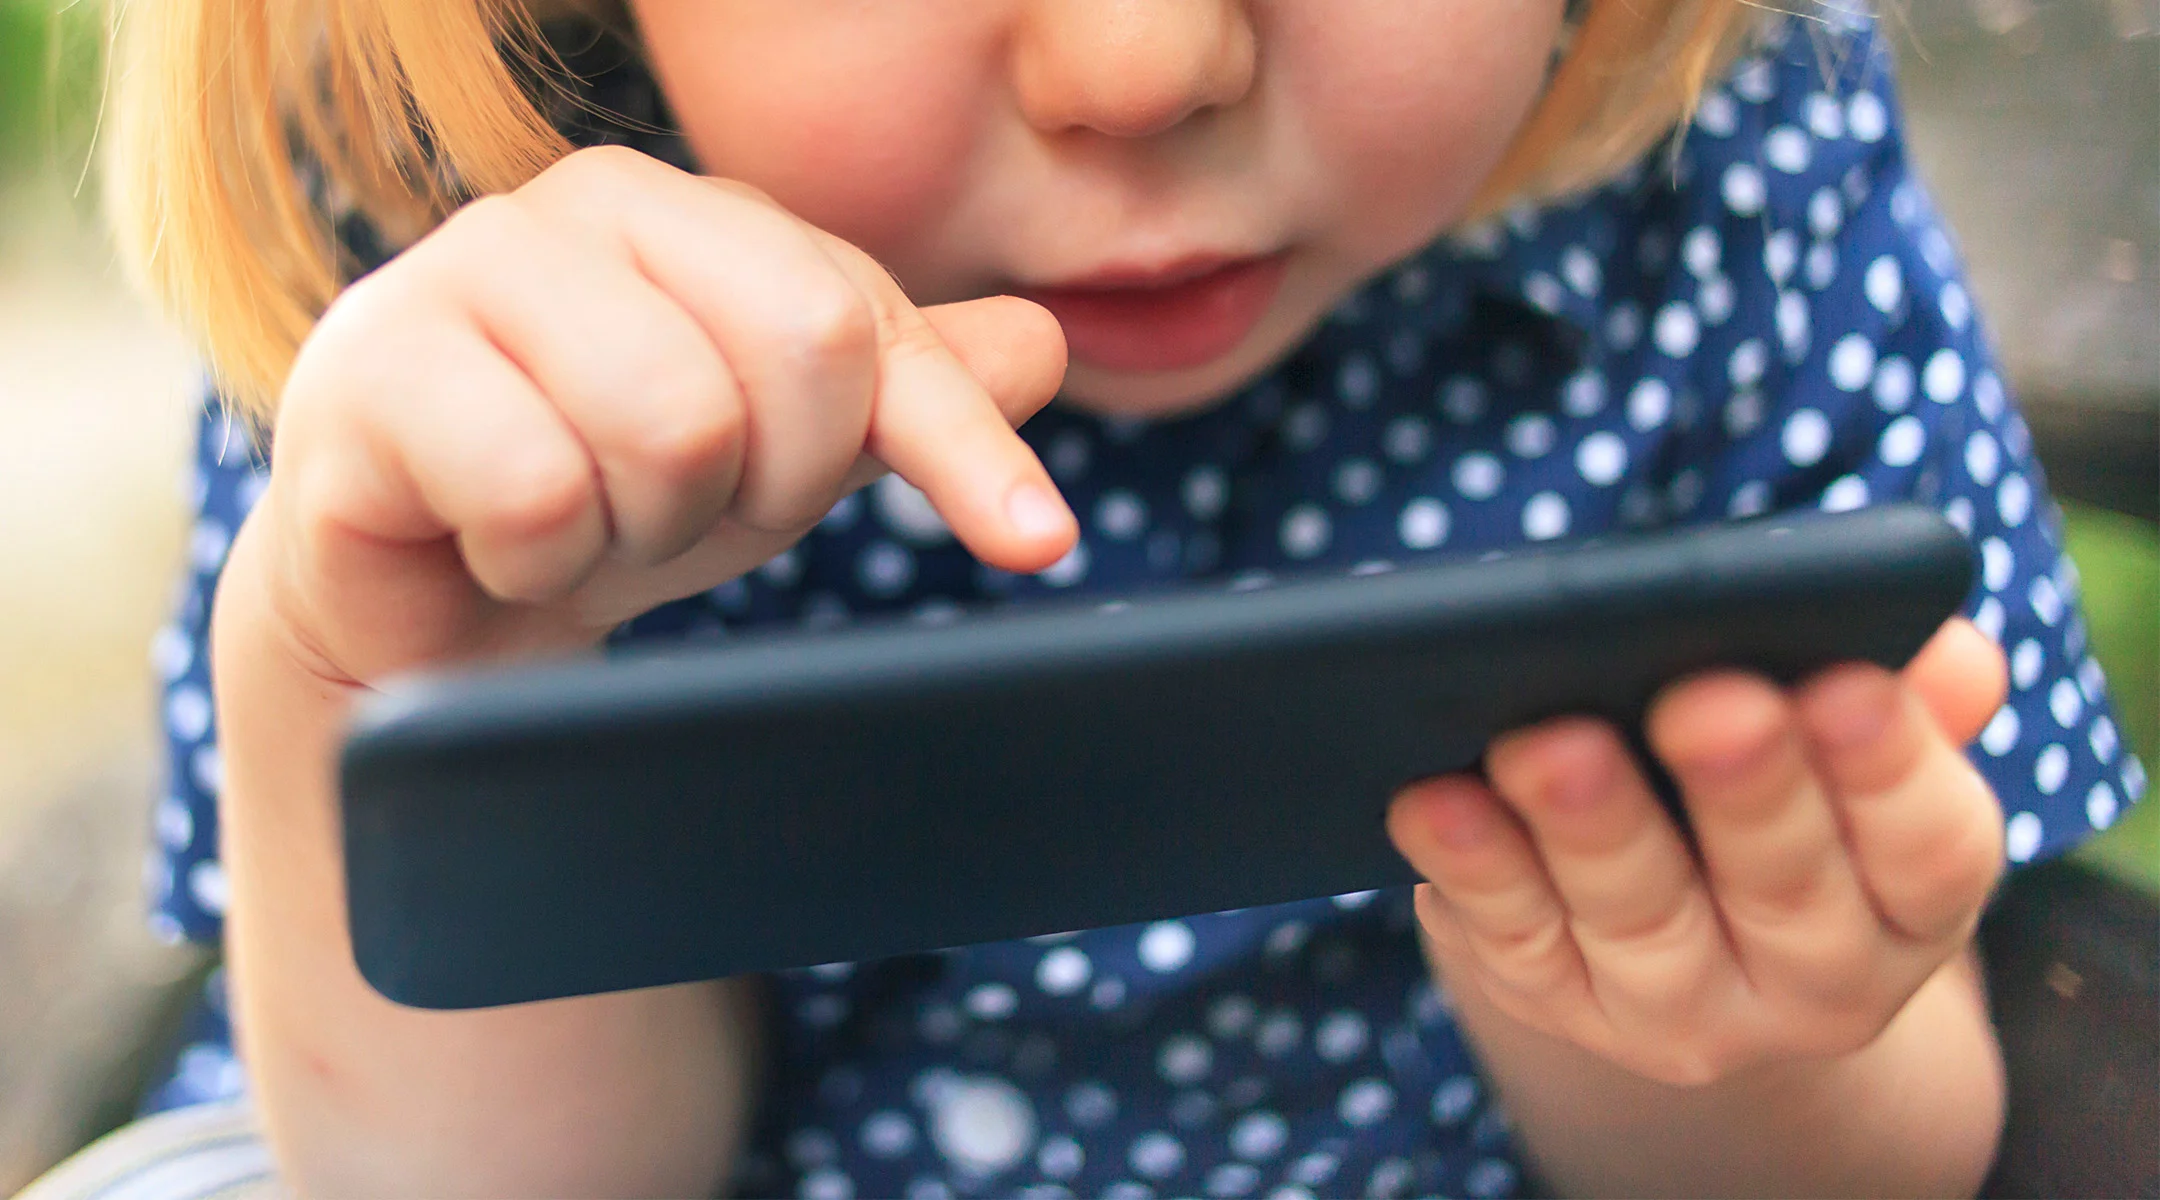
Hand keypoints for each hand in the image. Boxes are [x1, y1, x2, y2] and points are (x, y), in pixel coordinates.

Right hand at [247, 145, 1076, 685]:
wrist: (423, 596)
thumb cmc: (611, 495)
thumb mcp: (785, 450)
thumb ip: (902, 390)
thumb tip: (1041, 345)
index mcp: (693, 214)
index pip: (868, 314)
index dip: (956, 443)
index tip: (1039, 543)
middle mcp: (579, 207)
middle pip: (800, 352)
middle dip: (767, 486)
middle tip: (684, 512)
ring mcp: (462, 273)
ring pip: (673, 423)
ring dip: (647, 528)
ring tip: (585, 520)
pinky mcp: (370, 371)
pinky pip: (539, 486)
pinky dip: (539, 557)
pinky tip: (496, 542)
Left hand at [1386, 619, 2008, 1085]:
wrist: (1694, 932)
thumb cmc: (1777, 786)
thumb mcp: (1857, 748)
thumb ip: (1908, 695)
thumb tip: (1944, 650)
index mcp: (1912, 901)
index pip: (1931, 846)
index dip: (1893, 766)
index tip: (1846, 681)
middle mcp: (1814, 978)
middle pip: (1784, 888)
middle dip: (1744, 789)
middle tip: (1706, 700)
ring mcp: (1681, 1006)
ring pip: (1639, 921)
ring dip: (1589, 829)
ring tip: (1544, 744)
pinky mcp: (1558, 1001)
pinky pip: (1513, 940)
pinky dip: (1470, 869)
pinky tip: (1430, 799)